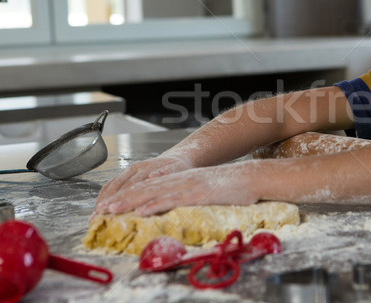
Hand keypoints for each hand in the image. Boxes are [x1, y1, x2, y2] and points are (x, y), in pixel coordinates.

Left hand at [96, 162, 258, 216]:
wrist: (251, 176)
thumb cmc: (231, 186)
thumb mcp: (205, 188)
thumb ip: (189, 194)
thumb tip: (176, 204)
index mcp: (180, 179)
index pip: (149, 186)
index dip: (128, 194)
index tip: (110, 204)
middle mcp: (179, 180)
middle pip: (145, 188)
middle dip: (121, 198)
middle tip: (101, 209)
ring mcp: (187, 185)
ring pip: (153, 193)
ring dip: (130, 202)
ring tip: (112, 210)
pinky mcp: (196, 193)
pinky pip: (171, 199)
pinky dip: (154, 204)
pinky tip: (141, 211)